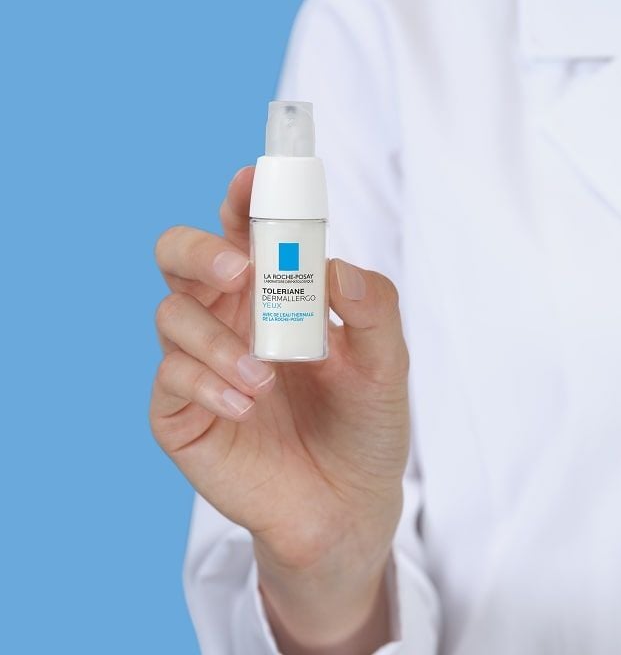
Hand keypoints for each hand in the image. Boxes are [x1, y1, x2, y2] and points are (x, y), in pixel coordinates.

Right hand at [150, 166, 409, 650]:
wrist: (348, 504)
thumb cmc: (366, 424)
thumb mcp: (387, 364)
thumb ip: (373, 309)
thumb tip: (337, 266)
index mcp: (274, 292)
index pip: (245, 231)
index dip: (242, 200)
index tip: (254, 180)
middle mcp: (229, 317)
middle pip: (181, 256)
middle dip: (201, 249)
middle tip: (239, 268)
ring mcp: (200, 362)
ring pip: (171, 314)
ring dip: (216, 338)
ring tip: (264, 376)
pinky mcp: (180, 412)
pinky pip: (169, 378)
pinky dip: (206, 383)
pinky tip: (247, 405)